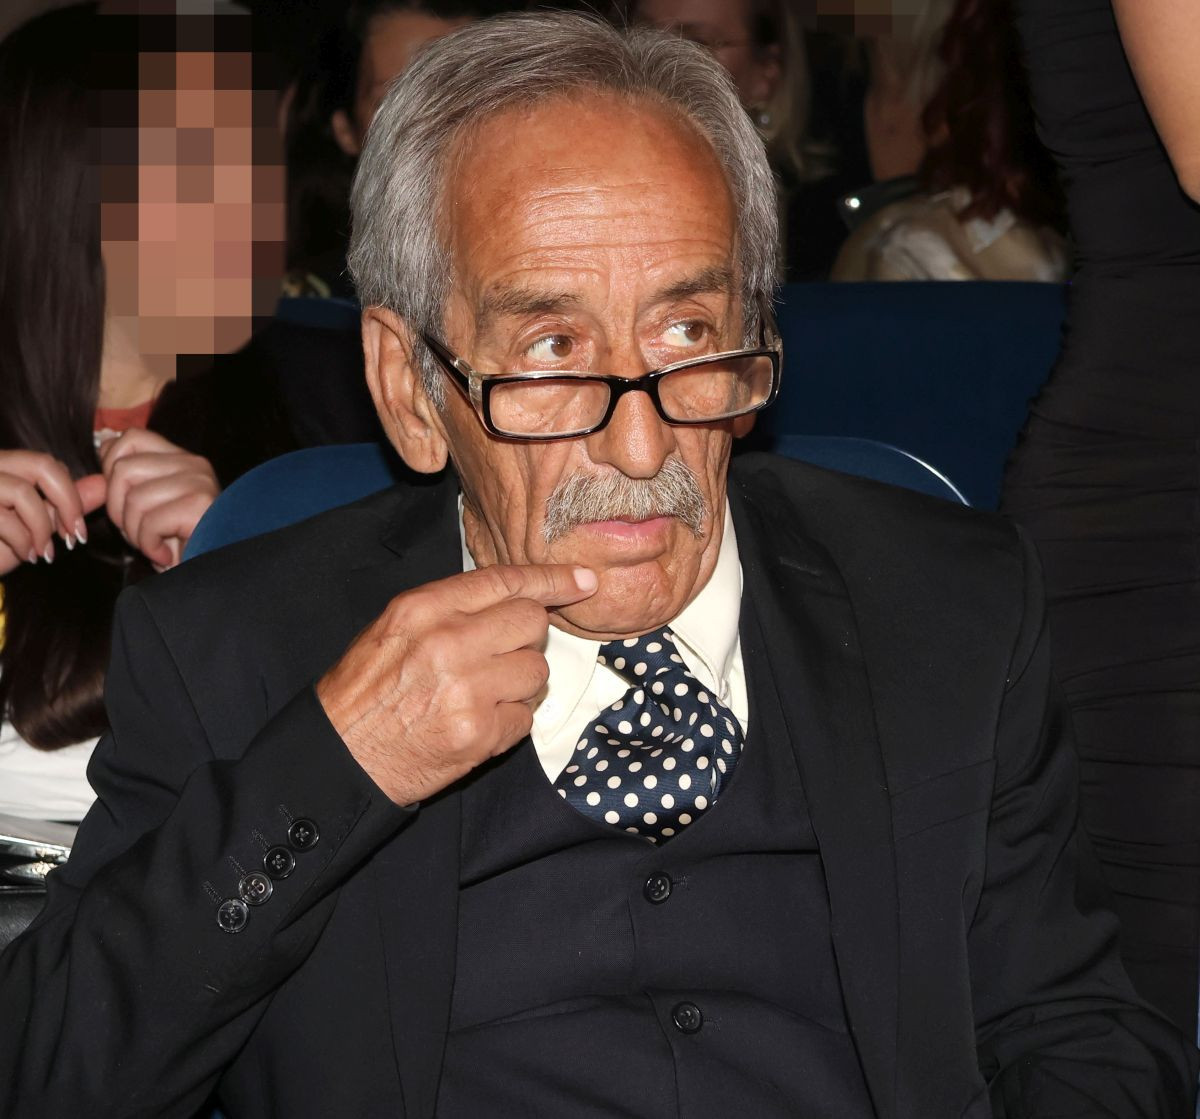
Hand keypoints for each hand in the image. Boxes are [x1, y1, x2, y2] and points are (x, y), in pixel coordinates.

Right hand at [0, 450, 106, 575]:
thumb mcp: (36, 525)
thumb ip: (65, 504)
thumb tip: (103, 485)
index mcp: (6, 466)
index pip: (49, 463)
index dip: (72, 494)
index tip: (77, 527)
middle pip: (41, 464)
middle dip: (68, 502)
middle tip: (75, 536)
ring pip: (22, 492)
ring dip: (42, 528)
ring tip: (45, 552)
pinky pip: (3, 519)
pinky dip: (23, 542)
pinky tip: (27, 556)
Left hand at [98, 428, 219, 570]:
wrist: (212, 573)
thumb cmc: (179, 545)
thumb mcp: (144, 510)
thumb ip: (119, 484)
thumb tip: (97, 455)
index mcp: (181, 459)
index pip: (131, 438)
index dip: (111, 467)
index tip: (123, 500)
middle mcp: (194, 464)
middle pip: (123, 468)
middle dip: (117, 508)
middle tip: (139, 531)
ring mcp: (200, 482)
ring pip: (134, 498)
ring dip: (134, 532)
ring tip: (155, 545)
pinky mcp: (201, 505)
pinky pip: (150, 522)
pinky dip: (150, 546)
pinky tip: (165, 556)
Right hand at [317, 564, 597, 805]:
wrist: (339, 757)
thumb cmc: (366, 690)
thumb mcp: (394, 628)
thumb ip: (453, 606)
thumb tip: (518, 595)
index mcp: (425, 608)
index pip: (506, 581)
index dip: (552, 579)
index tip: (583, 580)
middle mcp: (449, 642)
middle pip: (532, 622)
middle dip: (524, 639)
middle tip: (496, 657)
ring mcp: (468, 689)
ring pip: (536, 671)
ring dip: (519, 683)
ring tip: (480, 694)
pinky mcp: (480, 733)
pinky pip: (526, 717)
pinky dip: (509, 722)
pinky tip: (475, 723)